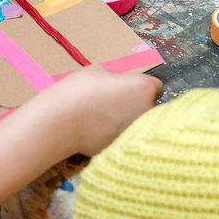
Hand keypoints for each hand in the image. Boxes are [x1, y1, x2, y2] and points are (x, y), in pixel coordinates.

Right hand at [29, 65, 162, 156]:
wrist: (61, 122)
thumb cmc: (81, 89)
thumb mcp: (99, 71)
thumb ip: (116, 79)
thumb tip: (117, 86)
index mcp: (144, 88)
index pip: (157, 87)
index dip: (143, 86)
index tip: (129, 88)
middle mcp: (147, 112)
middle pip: (150, 108)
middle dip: (138, 105)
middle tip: (116, 102)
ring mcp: (136, 133)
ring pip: (138, 125)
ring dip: (128, 121)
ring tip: (105, 118)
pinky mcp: (123, 147)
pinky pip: (125, 138)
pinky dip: (116, 135)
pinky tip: (99, 131)